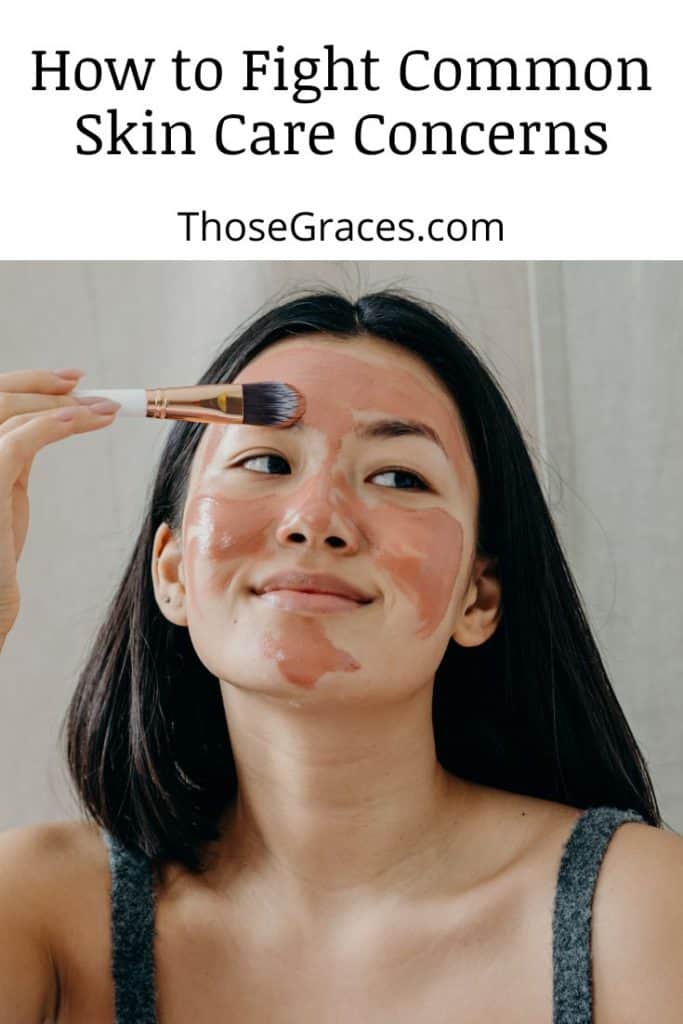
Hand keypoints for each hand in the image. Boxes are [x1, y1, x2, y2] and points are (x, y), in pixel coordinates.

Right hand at [0, 369, 119, 648]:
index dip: (31, 380)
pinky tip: (79, 421)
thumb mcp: (8, 490)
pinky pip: (15, 444)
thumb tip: (50, 420)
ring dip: (63, 407)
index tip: (74, 378)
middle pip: (0, 398)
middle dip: (50, 387)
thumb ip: (17, 454)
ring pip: (11, 415)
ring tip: (105, 412)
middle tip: (97, 394)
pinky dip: (48, 427)